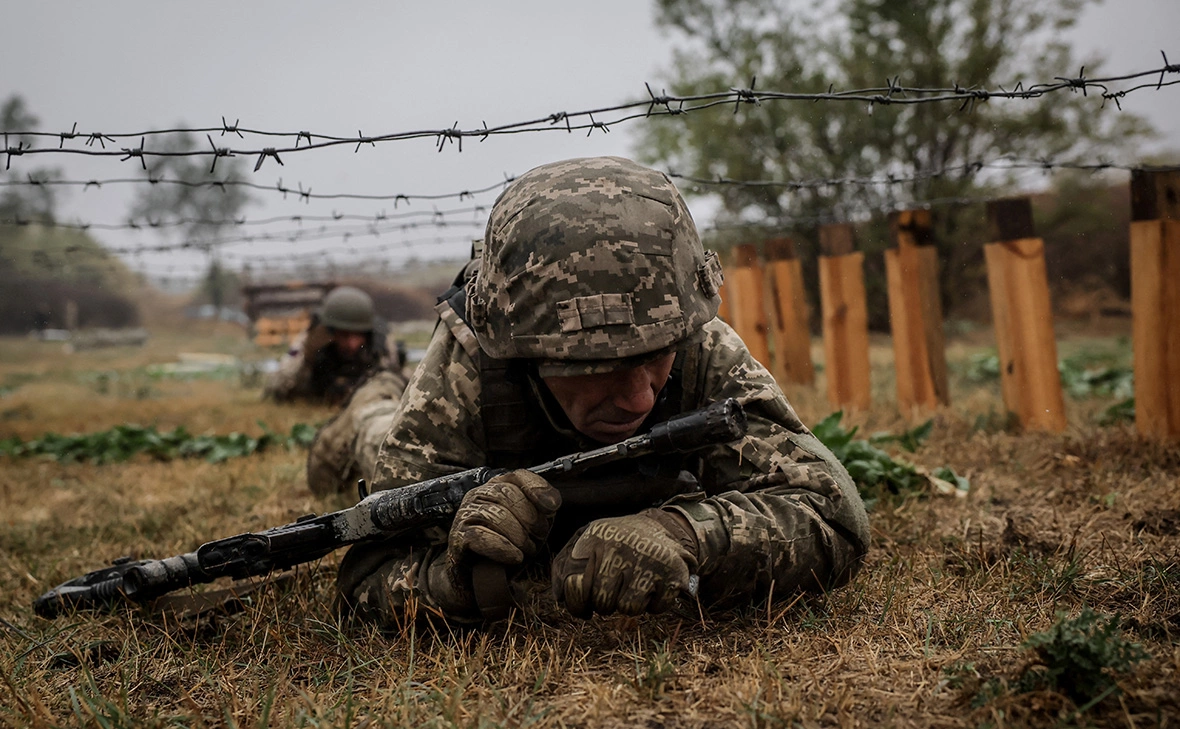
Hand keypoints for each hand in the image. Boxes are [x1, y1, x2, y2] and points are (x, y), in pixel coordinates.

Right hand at [448, 470, 561, 566]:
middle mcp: (478, 495)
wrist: (480, 576)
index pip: (517, 476)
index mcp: (497, 487)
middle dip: (529, 517)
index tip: (552, 508)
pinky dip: (502, 547)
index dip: (537, 489)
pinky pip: (479, 536)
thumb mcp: (531, 526)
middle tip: (538, 537)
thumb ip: (542, 510)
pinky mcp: (457, 537)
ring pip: (494, 514)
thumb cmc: (507, 547)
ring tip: (526, 550)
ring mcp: (465, 514)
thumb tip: (551, 503)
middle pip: (505, 494)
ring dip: (517, 535)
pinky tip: (515, 556)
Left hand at [551, 509, 698, 616]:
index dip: (578, 602)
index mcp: (596, 538)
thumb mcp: (587, 540)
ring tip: (633, 584)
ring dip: (629, 604)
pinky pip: (656, 609)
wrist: (662, 527)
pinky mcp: (673, 574)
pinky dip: (654, 604)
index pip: (574, 586)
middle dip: (605, 603)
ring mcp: (649, 560)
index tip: (585, 601)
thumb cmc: (616, 542)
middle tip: (613, 589)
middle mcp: (621, 547)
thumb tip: (559, 596)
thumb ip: (564, 564)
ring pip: (629, 609)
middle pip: (602, 601)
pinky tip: (653, 585)